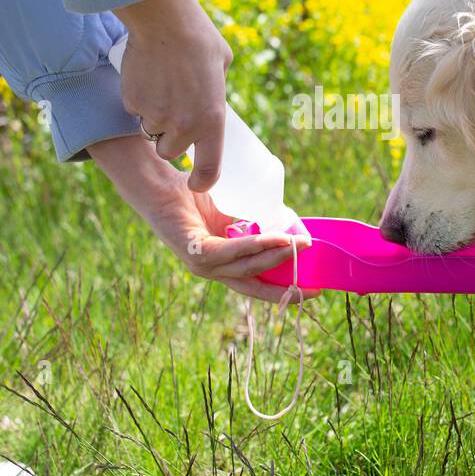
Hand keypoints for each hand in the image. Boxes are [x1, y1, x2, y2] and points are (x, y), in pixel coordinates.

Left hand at [88, 135, 318, 303]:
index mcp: (223, 265)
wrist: (160, 185)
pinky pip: (229, 251)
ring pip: (246, 266)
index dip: (284, 290)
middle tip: (314, 285)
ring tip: (299, 246)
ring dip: (275, 257)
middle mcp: (213, 270)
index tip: (312, 290)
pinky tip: (272, 239)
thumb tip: (293, 226)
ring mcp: (202, 264)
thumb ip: (258, 221)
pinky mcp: (194, 250)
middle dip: (286, 286)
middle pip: (254, 284)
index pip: (256, 284)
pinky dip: (254, 245)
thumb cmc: (195, 196)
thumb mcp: (234, 212)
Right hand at [113, 0, 230, 191]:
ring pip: (149, 131)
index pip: (209, 169)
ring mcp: (156, 117)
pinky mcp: (133, 103)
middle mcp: (184, 126)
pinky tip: (147, 75)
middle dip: (169, 137)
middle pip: (169, 151)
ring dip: (153, 116)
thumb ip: (215, 94)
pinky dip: (138, 99)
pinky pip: (134, 111)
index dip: (202, 181)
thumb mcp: (221, 69)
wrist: (165, 20)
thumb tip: (209, 102)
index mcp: (212, 120)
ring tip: (161, 85)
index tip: (196, 183)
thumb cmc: (199, 39)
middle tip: (173, 110)